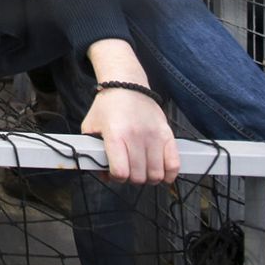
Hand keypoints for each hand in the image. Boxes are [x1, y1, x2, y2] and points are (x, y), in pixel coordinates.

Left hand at [83, 38, 178, 184]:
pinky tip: (160, 172)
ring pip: (155, 174)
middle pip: (138, 176)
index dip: (116, 177)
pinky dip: (168, 174)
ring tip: (142, 169)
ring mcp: (154, 136)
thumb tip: (103, 175)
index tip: (114, 172)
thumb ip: (93, 152)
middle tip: (128, 169)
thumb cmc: (107, 108)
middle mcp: (136, 136)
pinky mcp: (167, 135)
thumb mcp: (91, 127)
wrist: (127, 86)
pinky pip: (174, 165)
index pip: (120, 172)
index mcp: (115, 135)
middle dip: (131, 178)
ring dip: (148, 177)